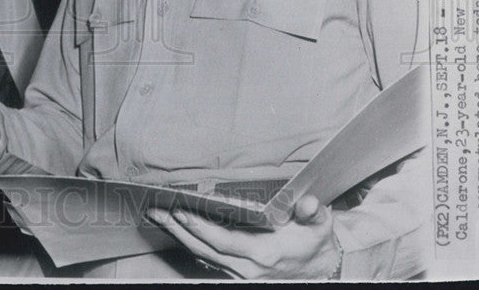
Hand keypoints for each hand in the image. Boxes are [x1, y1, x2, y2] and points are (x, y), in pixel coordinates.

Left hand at [146, 194, 339, 278]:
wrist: (322, 268)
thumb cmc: (316, 241)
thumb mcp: (320, 225)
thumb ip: (313, 212)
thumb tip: (309, 203)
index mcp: (265, 253)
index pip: (224, 241)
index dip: (200, 227)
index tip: (181, 212)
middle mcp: (248, 267)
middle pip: (205, 249)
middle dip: (178, 230)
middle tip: (156, 211)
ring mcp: (241, 274)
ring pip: (203, 256)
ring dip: (179, 236)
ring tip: (159, 217)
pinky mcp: (238, 274)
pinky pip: (208, 260)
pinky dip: (190, 245)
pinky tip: (177, 231)